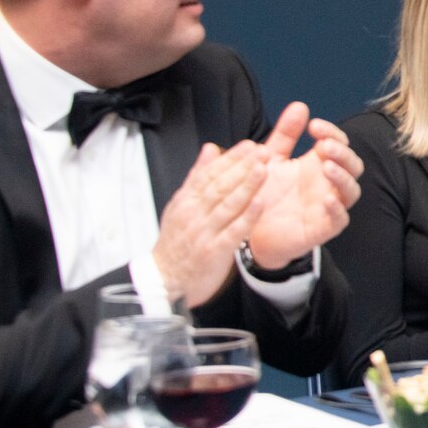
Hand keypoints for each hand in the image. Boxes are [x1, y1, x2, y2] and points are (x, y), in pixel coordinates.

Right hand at [153, 142, 269, 305]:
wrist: (164, 281)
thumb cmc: (176, 243)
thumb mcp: (180, 205)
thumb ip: (198, 176)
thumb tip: (211, 149)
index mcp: (187, 201)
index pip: (209, 174)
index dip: (231, 158)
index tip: (250, 145)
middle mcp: (194, 214)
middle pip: (219, 186)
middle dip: (242, 167)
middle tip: (262, 151)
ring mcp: (204, 233)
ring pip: (227, 205)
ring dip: (246, 187)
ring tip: (263, 169)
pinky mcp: (214, 252)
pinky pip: (232, 232)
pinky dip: (246, 218)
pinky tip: (260, 205)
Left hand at [245, 103, 363, 269]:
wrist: (248, 229)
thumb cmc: (264, 193)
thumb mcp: (271, 159)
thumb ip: (285, 135)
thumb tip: (300, 105)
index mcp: (318, 164)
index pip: (339, 144)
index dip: (332, 133)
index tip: (314, 126)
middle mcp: (328, 184)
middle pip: (353, 165)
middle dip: (342, 153)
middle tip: (323, 146)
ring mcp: (328, 206)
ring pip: (351, 191)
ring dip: (343, 177)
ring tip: (326, 167)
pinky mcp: (322, 229)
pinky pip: (340, 220)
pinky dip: (337, 209)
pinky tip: (326, 199)